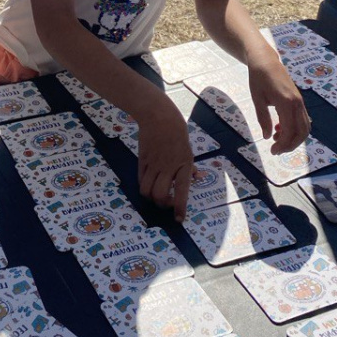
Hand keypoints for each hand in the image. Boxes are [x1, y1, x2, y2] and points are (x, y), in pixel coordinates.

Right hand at [136, 98, 194, 220]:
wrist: (159, 116)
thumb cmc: (178, 132)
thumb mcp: (188, 150)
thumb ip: (189, 167)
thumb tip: (195, 178)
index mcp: (184, 164)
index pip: (182, 191)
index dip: (180, 208)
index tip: (178, 219)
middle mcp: (168, 167)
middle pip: (160, 195)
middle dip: (162, 205)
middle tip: (166, 203)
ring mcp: (154, 164)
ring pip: (147, 191)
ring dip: (151, 198)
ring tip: (155, 195)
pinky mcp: (143, 160)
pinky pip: (140, 179)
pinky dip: (144, 186)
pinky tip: (148, 183)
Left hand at [247, 57, 310, 155]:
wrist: (265, 61)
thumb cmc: (258, 78)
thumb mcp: (257, 99)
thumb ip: (263, 119)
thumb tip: (267, 137)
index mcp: (286, 102)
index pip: (289, 131)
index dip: (282, 144)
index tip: (272, 151)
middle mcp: (297, 103)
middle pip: (302, 132)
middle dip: (291, 145)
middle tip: (276, 150)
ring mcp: (300, 102)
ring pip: (305, 127)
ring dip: (294, 138)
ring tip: (277, 140)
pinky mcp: (298, 101)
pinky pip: (302, 119)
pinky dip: (295, 129)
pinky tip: (280, 128)